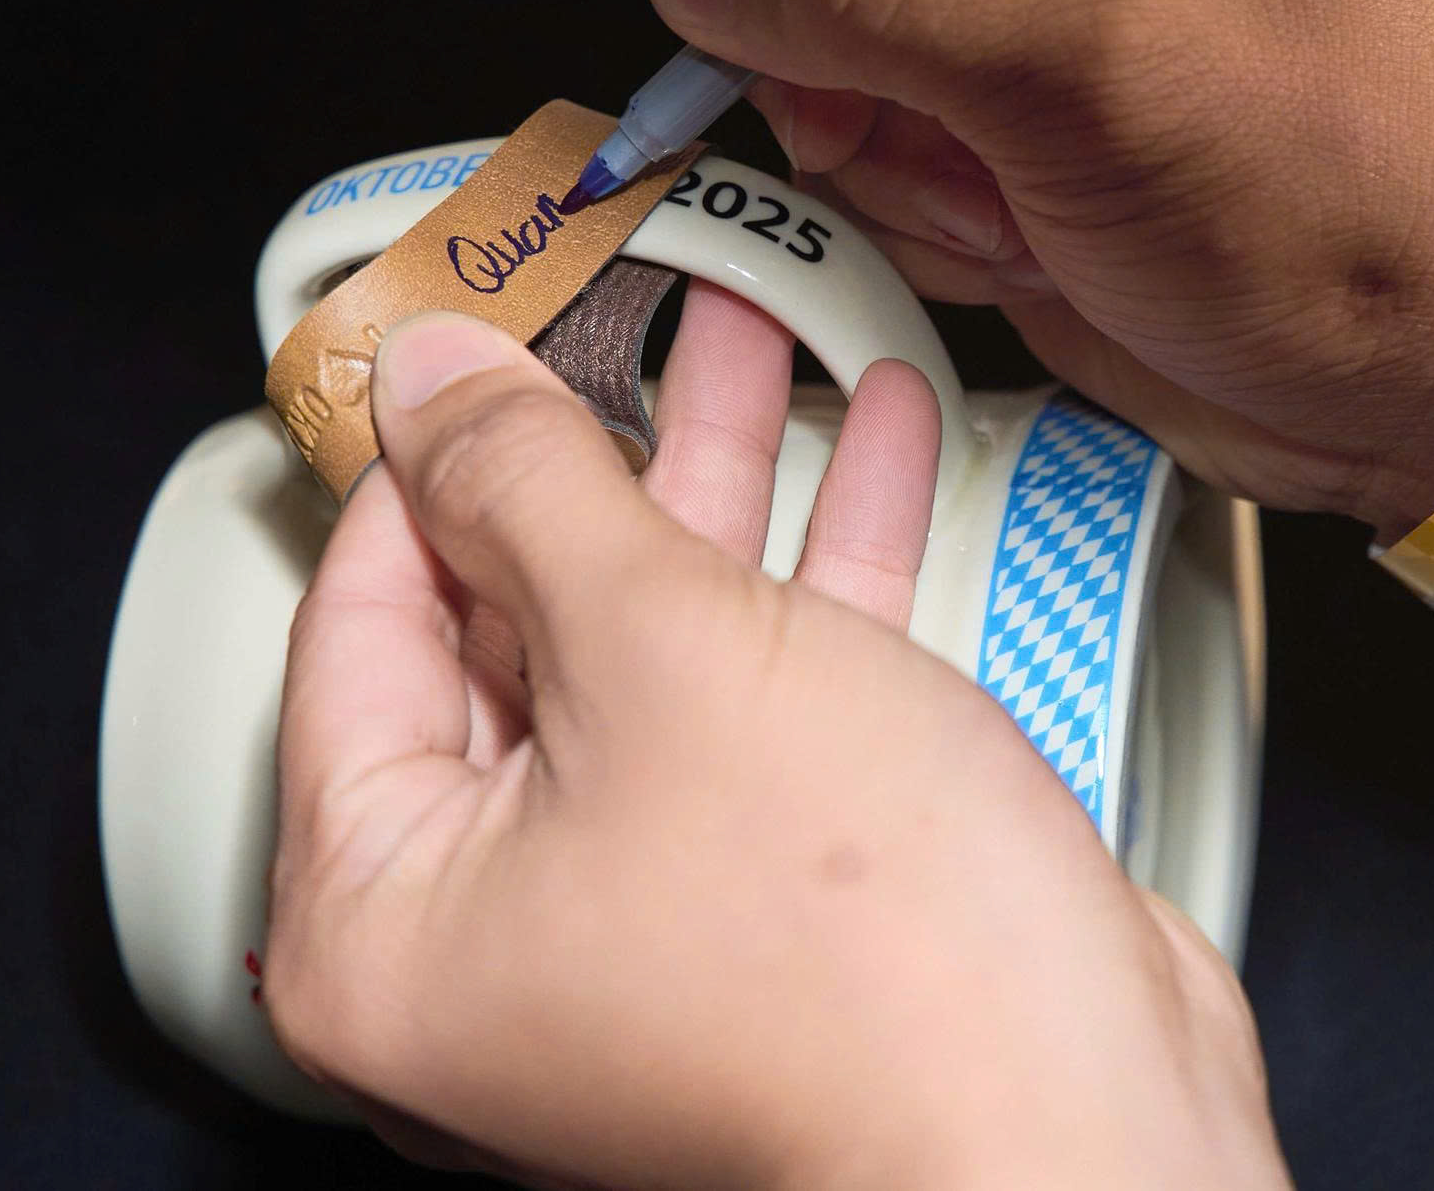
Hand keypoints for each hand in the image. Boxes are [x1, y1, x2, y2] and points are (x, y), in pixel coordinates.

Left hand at [263, 288, 1286, 1188]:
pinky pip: (761, 709)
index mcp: (381, 918)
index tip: (470, 343)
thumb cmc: (860, 968)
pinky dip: (811, 579)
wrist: (1077, 1125)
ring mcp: (641, 928)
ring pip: (657, 659)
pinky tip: (870, 450)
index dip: (424, 459)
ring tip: (753, 342)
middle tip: (622, 322)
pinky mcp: (773, 910)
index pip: (356, 628)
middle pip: (512, 635)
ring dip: (722, 490)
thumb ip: (528, 488)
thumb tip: (433, 381)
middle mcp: (494, 943)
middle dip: (601, 456)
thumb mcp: (656, 646)